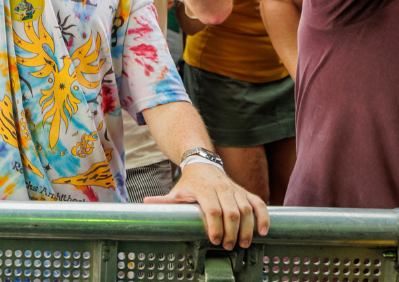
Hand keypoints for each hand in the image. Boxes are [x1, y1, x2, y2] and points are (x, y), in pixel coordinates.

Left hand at [144, 163, 268, 249]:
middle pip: (232, 212)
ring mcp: (235, 189)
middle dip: (231, 231)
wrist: (203, 163)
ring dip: (247, 229)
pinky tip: (263, 231)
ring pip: (247, 210)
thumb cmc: (189, 182)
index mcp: (204, 188)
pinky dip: (263, 217)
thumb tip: (145, 204)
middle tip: (228, 246)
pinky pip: (259, 204)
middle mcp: (222, 187)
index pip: (213, 209)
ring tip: (243, 243)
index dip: (215, 226)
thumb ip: (165, 201)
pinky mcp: (246, 191)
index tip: (214, 240)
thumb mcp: (177, 190)